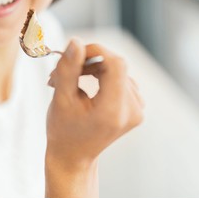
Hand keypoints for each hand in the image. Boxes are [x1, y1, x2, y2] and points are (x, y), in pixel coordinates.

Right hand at [45, 38, 143, 197]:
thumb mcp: (61, 99)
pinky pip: (121, 80)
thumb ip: (68, 69)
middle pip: (115, 66)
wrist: (74, 156)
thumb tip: (76, 41)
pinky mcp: (136, 109)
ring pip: (117, 71)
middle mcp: (131, 111)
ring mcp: (137, 111)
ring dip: (92, 70)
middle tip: (60, 72)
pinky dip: (102, 77)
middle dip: (87, 63)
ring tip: (69, 81)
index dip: (96, 52)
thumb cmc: (63, 130)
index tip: (74, 54)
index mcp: (113, 111)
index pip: (116, 64)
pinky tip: (84, 86)